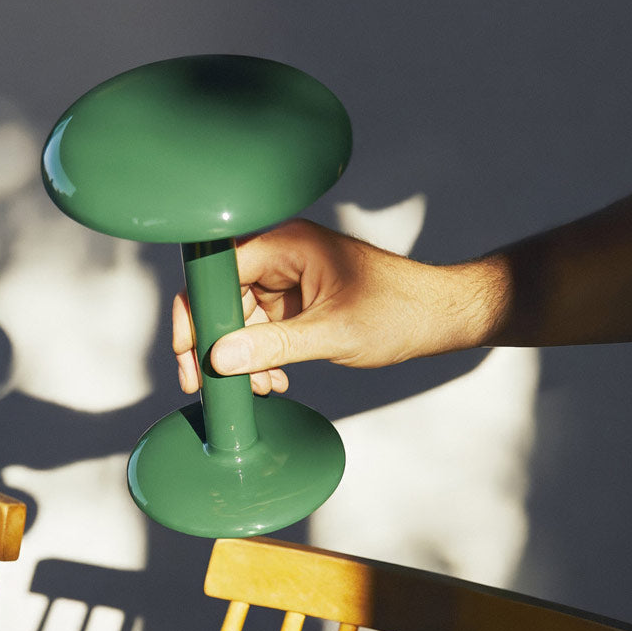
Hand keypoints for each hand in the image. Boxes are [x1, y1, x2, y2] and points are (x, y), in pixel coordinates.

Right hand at [173, 218, 496, 393]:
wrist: (442, 318)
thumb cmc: (399, 311)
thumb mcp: (332, 333)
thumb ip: (273, 346)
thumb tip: (219, 358)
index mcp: (288, 244)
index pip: (219, 270)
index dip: (197, 310)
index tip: (189, 351)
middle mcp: (283, 255)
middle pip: (223, 295)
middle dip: (217, 343)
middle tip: (207, 382)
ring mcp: (290, 278)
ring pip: (241, 317)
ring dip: (243, 357)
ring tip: (260, 387)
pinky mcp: (299, 301)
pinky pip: (263, 328)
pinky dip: (263, 356)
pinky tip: (275, 380)